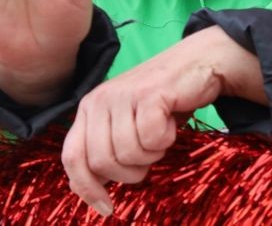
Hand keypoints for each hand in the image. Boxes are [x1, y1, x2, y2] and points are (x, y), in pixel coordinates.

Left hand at [62, 26, 266, 216]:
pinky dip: (167, 138)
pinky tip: (171, 120)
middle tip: (150, 154)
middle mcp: (98, 100)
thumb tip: (87, 188)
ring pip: (129, 153)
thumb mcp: (127, 125)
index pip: (72, 157)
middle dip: (130, 171)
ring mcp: (122, 95)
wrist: (199, 63)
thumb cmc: (164, 101)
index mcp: (88, 109)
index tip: (107, 207)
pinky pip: (152, 139)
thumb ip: (105, 149)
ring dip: (153, 152)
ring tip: (161, 132)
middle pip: (102, 162)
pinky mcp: (148, 94)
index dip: (87, 188)